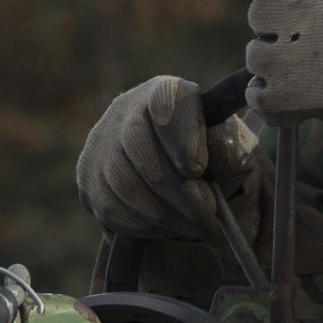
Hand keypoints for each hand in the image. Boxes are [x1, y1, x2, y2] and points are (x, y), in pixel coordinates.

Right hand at [75, 75, 256, 240]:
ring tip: (193, 227)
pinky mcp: (88, 178)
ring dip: (162, 214)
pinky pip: (109, 206)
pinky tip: (167, 229)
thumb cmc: (214, 164)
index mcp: (167, 93)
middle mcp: (127, 110)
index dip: (179, 134)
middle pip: (137, 142)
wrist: (186, 189)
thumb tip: (215, 143)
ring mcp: (101, 143)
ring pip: (122, 180)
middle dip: (176, 188)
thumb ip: (228, 147)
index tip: (196, 169)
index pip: (165, 100)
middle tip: (205, 217)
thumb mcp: (234, 152)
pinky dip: (142, 225)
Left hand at [242, 0, 322, 122]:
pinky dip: (265, 93)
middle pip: (258, 15)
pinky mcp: (321, 96)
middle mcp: (320, 12)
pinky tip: (282, 85)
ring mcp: (317, 58)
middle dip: (277, 22)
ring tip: (299, 58)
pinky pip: (263, 96)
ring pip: (256, 56)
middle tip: (303, 29)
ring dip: (272, 57)